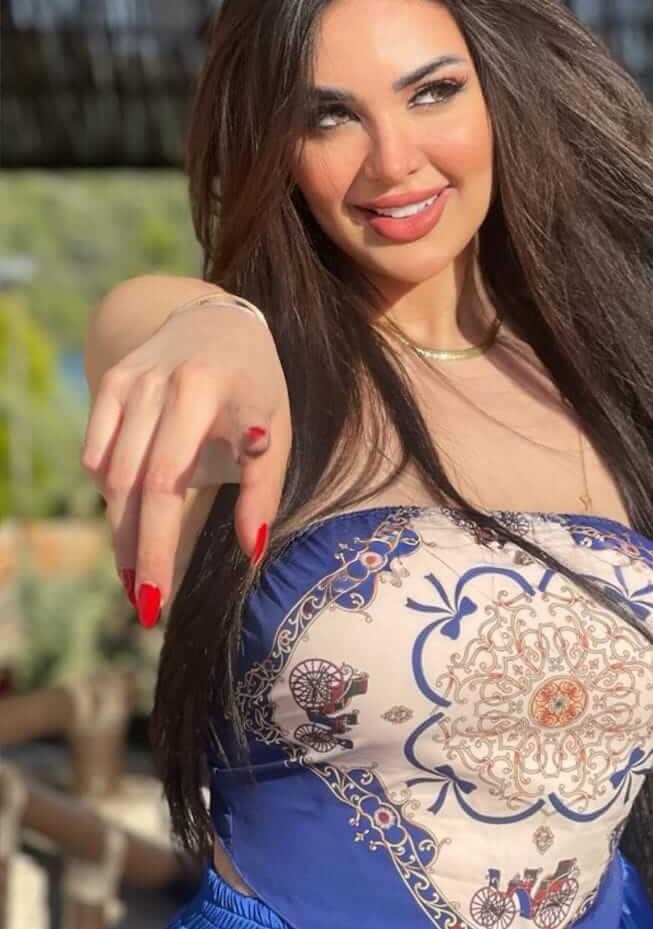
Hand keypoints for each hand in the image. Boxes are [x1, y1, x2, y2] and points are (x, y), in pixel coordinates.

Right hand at [80, 302, 291, 620]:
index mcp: (210, 394)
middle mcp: (162, 385)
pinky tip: (129, 522)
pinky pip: (97, 454)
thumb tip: (250, 551)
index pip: (171, 481)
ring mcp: (131, 383)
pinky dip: (110, 492)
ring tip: (136, 580)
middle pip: (137, 485)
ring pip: (112, 476)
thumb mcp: (279, 431)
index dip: (161, 541)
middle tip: (147, 605)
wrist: (219, 323)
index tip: (162, 593)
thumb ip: (264, 489)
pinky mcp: (109, 384)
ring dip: (121, 534)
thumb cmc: (258, 387)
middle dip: (140, 551)